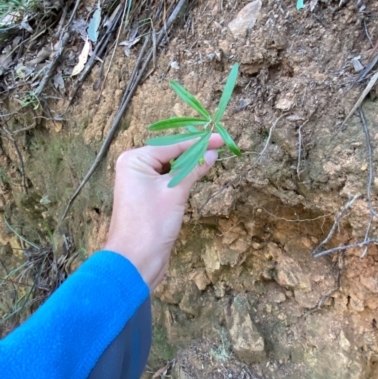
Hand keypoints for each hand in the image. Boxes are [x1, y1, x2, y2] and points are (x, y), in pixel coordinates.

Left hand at [104, 134, 223, 290]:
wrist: (136, 261)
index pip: (172, 145)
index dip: (198, 142)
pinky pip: (167, 180)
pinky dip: (182, 178)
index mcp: (135, 160)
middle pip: (169, 154)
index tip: (219, 138)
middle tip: (218, 148)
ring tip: (211, 159)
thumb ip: (194, 169)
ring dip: (188, 165)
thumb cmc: (152, 223)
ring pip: (169, 167)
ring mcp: (139, 182)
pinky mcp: (147, 196)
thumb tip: (213, 153)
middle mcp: (134, 167)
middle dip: (193, 152)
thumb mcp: (176, 192)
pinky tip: (197, 174)